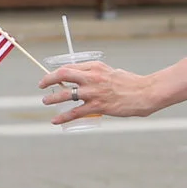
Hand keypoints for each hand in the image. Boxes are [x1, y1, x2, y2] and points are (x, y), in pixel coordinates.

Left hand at [40, 60, 158, 123]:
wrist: (145, 93)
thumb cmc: (130, 83)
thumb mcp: (111, 72)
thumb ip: (96, 74)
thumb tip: (83, 78)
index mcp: (96, 67)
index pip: (70, 67)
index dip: (57, 72)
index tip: (51, 77)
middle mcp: (93, 77)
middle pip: (63, 75)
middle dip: (48, 80)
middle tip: (41, 85)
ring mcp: (94, 92)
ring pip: (66, 94)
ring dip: (52, 98)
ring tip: (45, 101)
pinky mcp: (98, 106)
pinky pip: (75, 112)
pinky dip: (63, 117)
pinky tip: (55, 120)